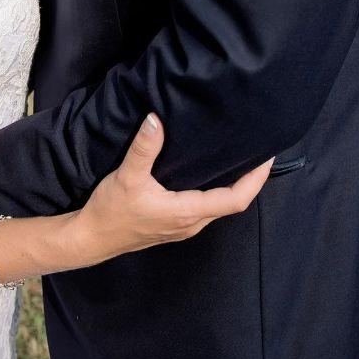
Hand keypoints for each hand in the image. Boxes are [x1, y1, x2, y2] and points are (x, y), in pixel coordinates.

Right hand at [72, 113, 273, 265]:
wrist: (91, 239)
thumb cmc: (111, 211)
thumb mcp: (126, 176)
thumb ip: (144, 148)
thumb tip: (156, 118)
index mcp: (187, 212)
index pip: (235, 199)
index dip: (255, 179)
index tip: (267, 157)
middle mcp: (191, 224)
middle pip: (232, 203)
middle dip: (249, 179)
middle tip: (258, 151)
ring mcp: (184, 228)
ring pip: (219, 207)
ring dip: (233, 186)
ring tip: (240, 159)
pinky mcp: (174, 226)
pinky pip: (206, 209)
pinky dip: (217, 191)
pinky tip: (210, 174)